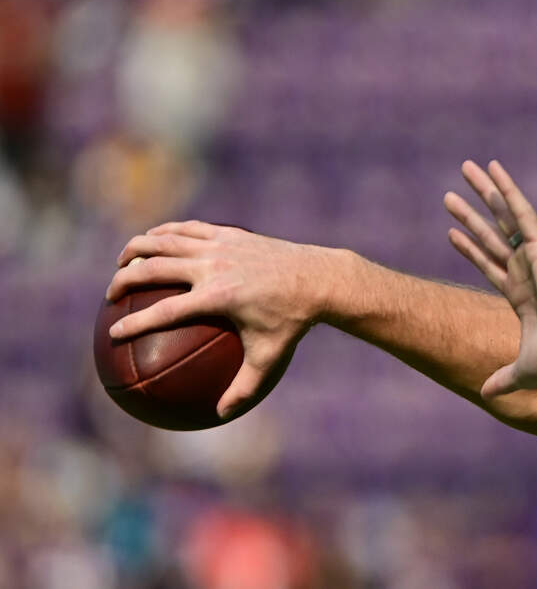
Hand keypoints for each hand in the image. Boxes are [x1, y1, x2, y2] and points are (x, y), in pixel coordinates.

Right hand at [105, 221, 331, 417]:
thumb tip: (221, 415)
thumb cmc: (292, 322)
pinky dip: (165, 232)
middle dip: (124, 279)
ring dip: (138, 248)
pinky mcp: (229, 233)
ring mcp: (221, 246)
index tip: (112, 334)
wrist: (318, 278)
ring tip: (123, 262)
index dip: (135, 323)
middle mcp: (215, 267)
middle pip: (154, 268)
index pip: (164, 311)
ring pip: (165, 240)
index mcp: (219, 297)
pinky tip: (155, 241)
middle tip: (110, 295)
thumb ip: (244, 387)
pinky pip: (188, 229)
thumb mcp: (270, 358)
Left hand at [444, 160, 536, 398]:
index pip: (490, 265)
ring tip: (465, 169)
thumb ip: (504, 379)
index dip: (471, 250)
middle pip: (491, 235)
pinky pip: (521, 212)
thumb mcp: (524, 370)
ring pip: (503, 216)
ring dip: (483, 194)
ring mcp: (533, 255)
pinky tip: (493, 169)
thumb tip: (487, 394)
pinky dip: (507, 190)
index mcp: (523, 294)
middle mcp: (527, 269)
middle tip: (450, 196)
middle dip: (471, 215)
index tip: (452, 234)